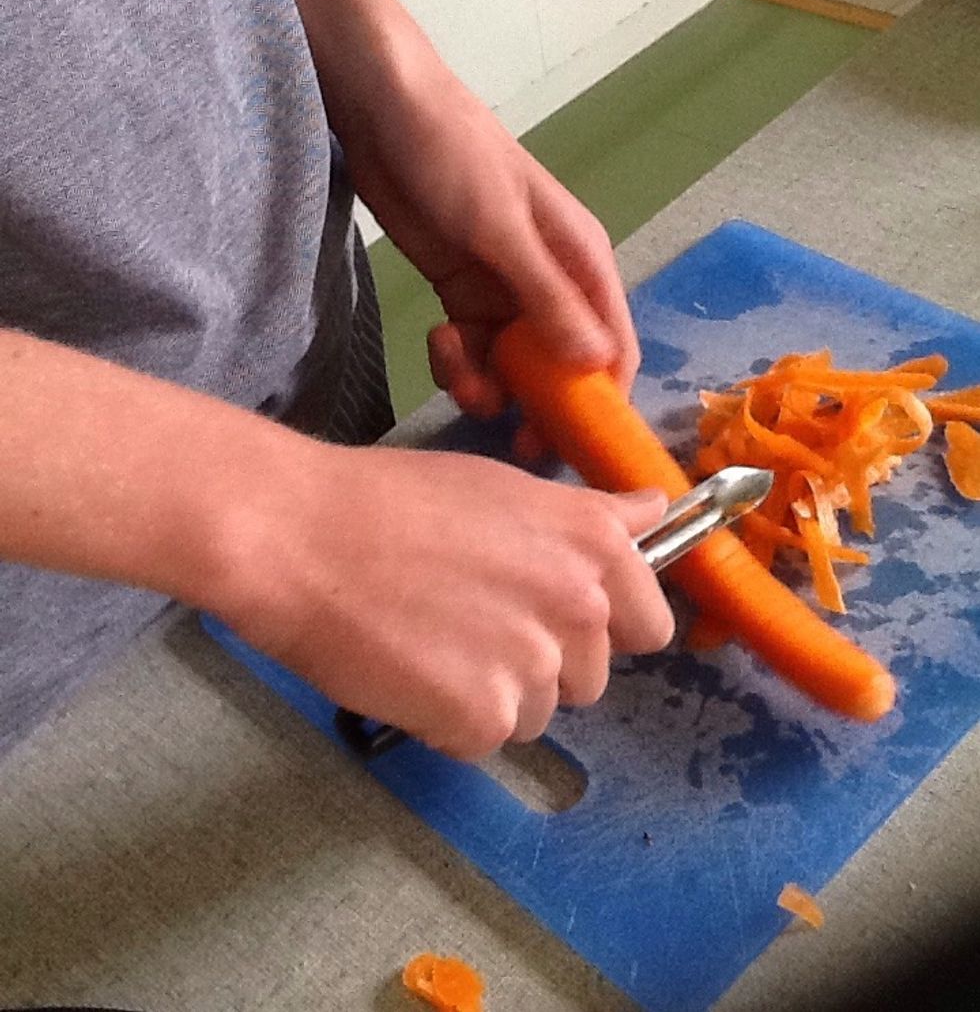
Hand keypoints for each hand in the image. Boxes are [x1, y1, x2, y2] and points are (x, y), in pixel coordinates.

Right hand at [213, 440, 672, 760]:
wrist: (301, 536)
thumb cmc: (393, 499)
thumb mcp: (504, 487)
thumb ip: (589, 516)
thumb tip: (657, 512)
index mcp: (595, 543)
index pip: (649, 625)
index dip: (605, 626)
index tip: (555, 616)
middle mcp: (581, 604)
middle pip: (589, 676)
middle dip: (541, 660)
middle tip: (468, 619)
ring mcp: (536, 664)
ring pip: (537, 711)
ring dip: (492, 692)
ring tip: (430, 640)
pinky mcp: (483, 716)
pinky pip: (483, 738)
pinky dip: (447, 719)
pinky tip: (407, 670)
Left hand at [338, 44, 639, 456]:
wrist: (382, 109)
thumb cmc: (455, 157)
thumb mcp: (502, 230)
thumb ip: (547, 298)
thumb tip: (598, 364)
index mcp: (581, 260)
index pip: (613, 344)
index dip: (602, 398)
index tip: (575, 444)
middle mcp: (552, 280)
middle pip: (563, 365)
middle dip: (539, 403)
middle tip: (511, 439)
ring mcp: (505, 288)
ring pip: (513, 363)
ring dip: (489, 381)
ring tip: (457, 369)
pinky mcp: (462, 291)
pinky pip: (474, 346)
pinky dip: (460, 359)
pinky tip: (439, 340)